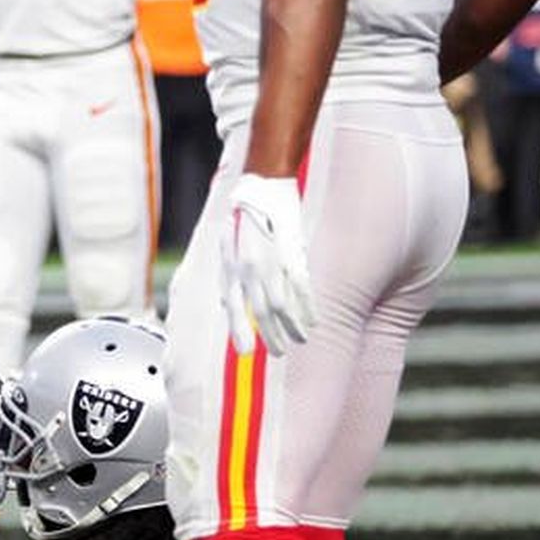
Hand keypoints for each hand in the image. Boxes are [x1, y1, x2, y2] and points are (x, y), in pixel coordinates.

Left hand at [222, 172, 312, 354]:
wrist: (261, 186)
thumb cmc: (244, 216)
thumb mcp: (228, 246)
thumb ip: (230, 274)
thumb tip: (225, 302)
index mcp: (231, 266)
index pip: (233, 306)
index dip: (238, 330)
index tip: (245, 352)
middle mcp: (248, 268)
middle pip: (260, 311)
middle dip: (270, 335)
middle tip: (278, 352)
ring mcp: (270, 261)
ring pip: (282, 305)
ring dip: (292, 326)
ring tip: (300, 340)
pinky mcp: (291, 253)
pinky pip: (301, 287)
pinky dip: (308, 306)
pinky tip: (314, 320)